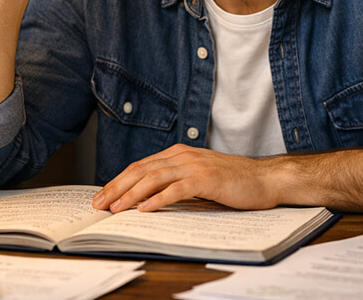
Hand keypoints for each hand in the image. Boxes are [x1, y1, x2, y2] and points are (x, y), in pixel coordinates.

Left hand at [91, 144, 283, 212]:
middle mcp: (183, 155)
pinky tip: (145, 209)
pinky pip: (176, 189)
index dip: (118, 181)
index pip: (141, 166)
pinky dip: (158, 199)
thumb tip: (146, 199)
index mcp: (179, 154)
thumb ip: (175, 182)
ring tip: (116, 208)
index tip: (102, 196)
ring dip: (131, 194)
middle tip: (99, 204)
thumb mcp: (198, 178)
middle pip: (141, 170)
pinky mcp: (206, 179)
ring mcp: (195, 166)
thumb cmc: (232, 182)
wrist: (264, 180)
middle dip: (116, 187)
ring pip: (154, 178)